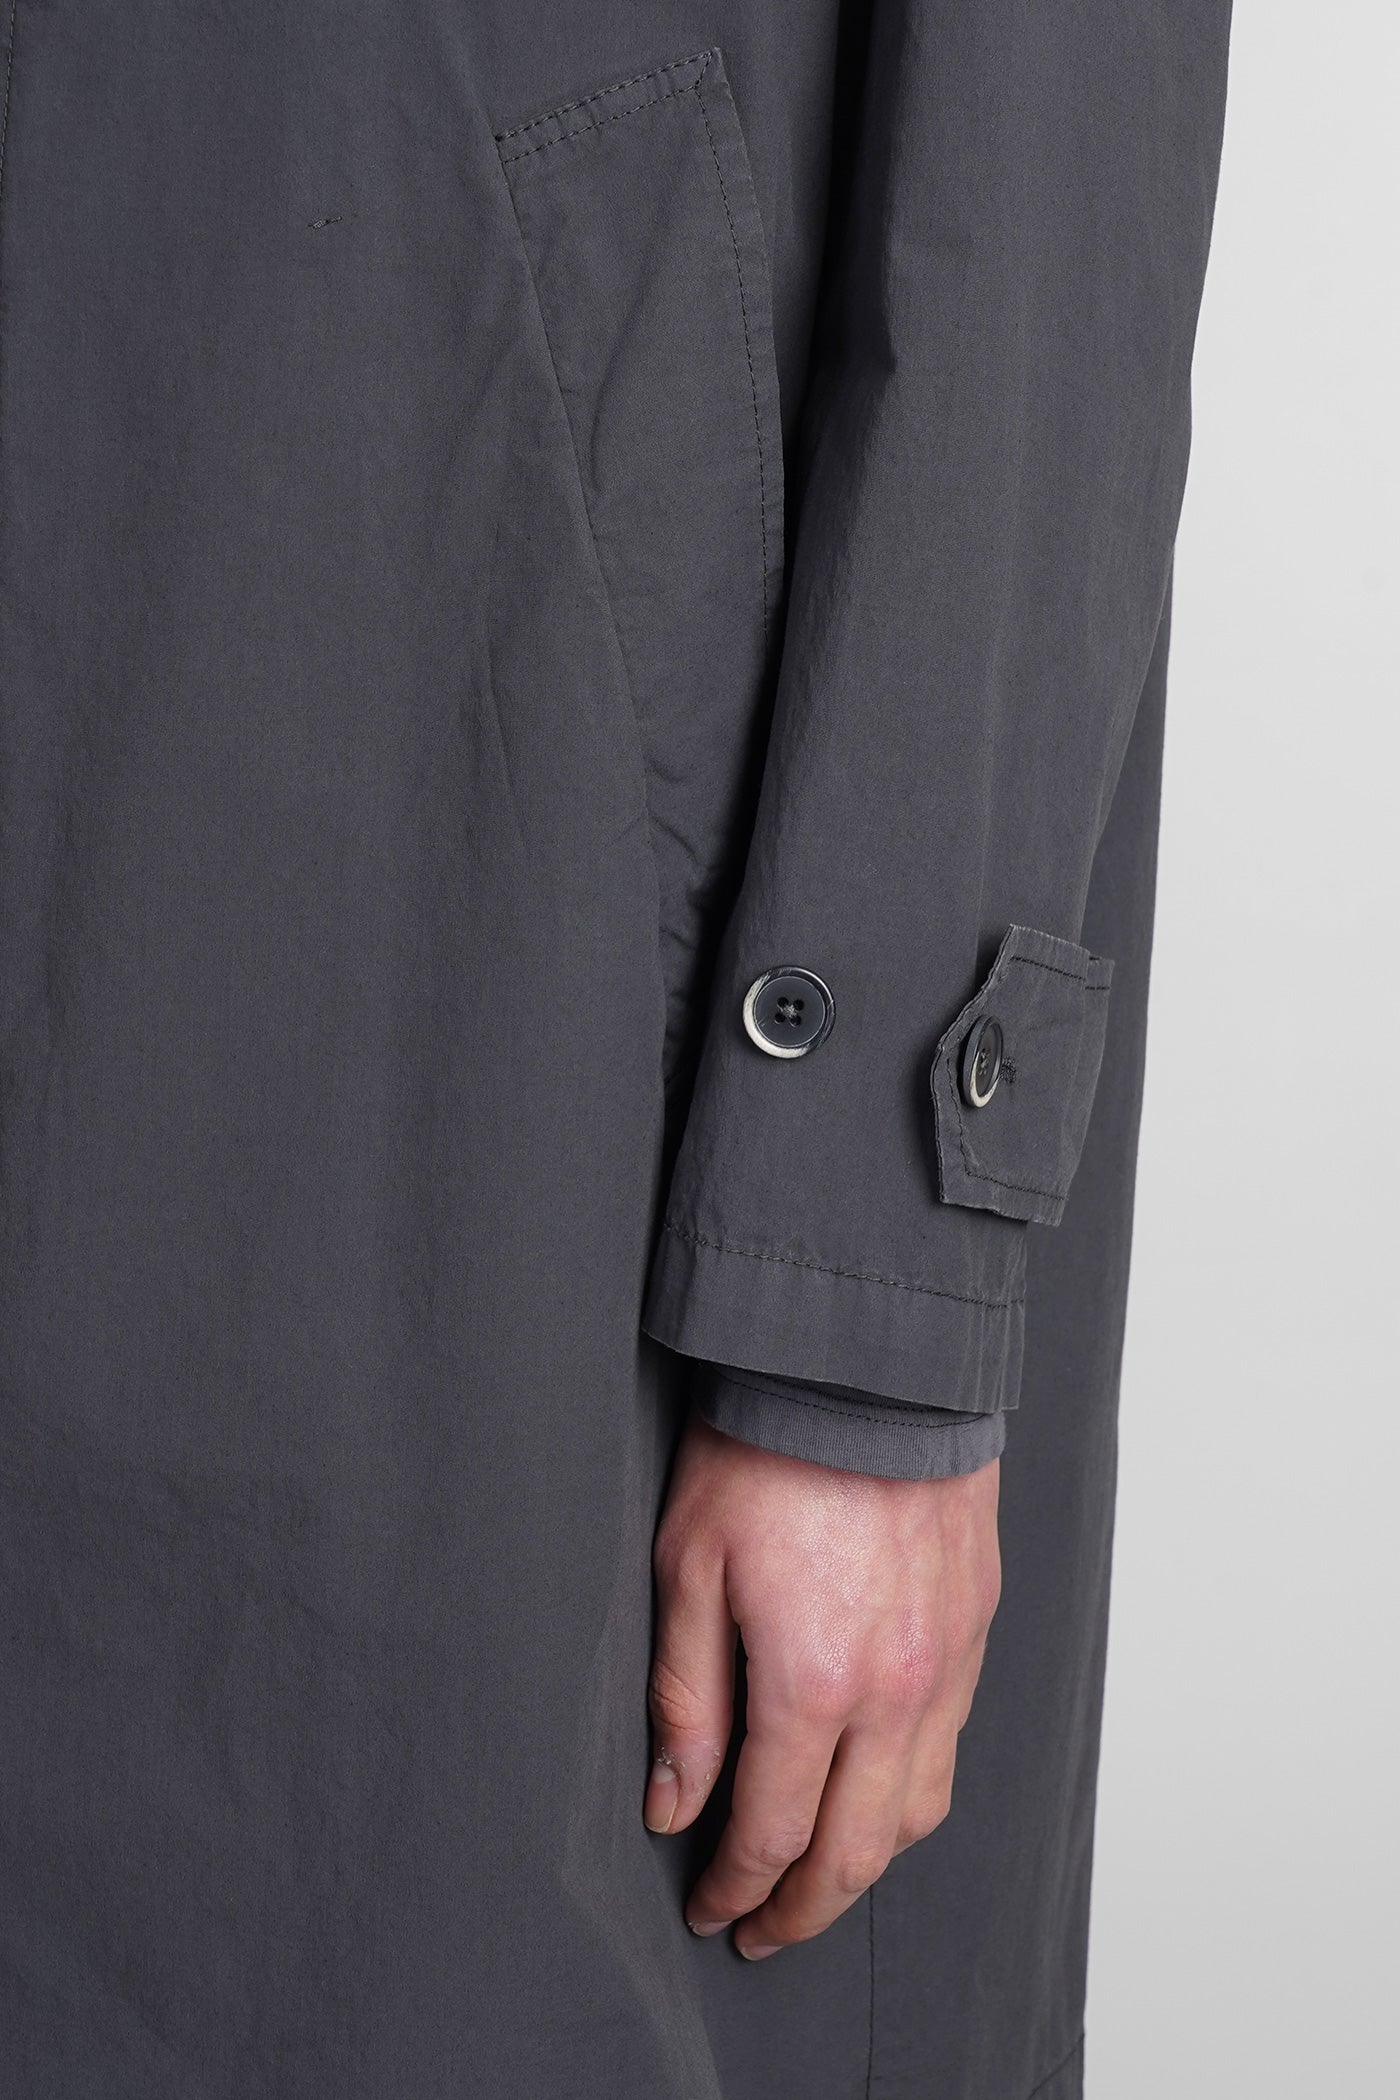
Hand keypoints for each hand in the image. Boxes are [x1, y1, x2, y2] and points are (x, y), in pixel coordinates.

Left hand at [643, 1411, 1000, 1958]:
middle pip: (858, 1849)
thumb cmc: (765, 1452)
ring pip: (919, 1809)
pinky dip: (911, 1791)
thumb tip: (675, 1807)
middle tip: (762, 1933)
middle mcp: (898, 1691)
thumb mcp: (689, 1567)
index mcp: (816, 1684)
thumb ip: (687, 1699)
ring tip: (819, 1876)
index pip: (775, 1833)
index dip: (736, 1887)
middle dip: (805, 1908)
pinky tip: (876, 1785)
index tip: (710, 1909)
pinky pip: (952, 1743)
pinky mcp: (976, 1623)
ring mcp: (949, 1660)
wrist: (867, 1367)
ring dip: (867, 1862)